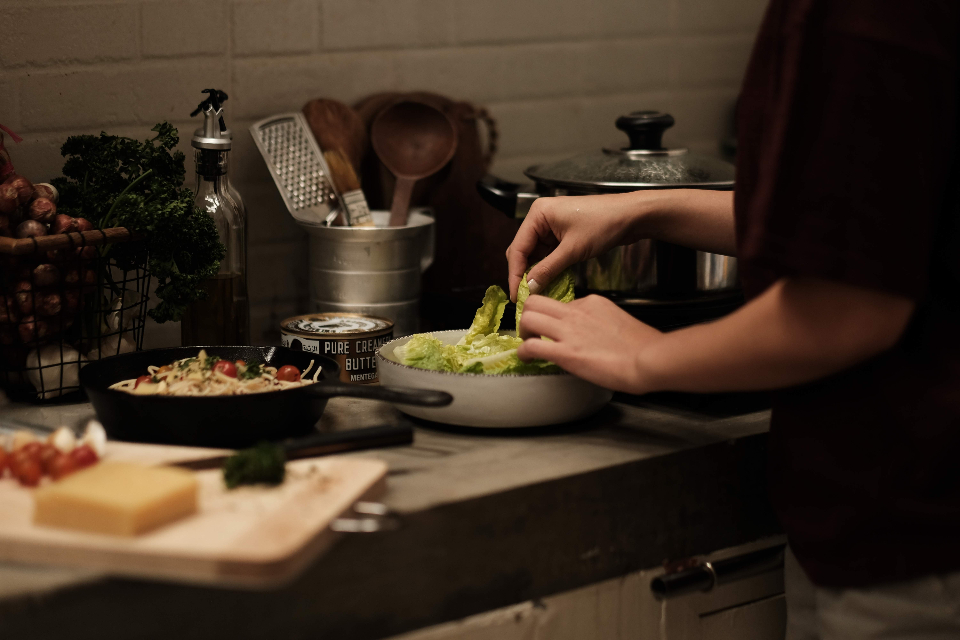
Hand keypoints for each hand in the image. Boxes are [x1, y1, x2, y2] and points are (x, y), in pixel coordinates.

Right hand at [505, 193, 642, 301]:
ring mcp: (551, 226)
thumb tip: (528, 288)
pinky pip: (547, 254)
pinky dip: (546, 268)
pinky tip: (547, 283)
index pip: (518, 248)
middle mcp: (540, 218)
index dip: (515, 274)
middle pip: (522, 250)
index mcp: (538, 214)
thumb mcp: (573, 250)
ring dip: (535, 273)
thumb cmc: (603, 225)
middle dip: (522, 274)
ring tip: (535, 293)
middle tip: (523, 297)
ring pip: (534, 254)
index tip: (516, 296)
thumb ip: (548, 269)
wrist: (631, 216)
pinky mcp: (562, 234)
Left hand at [517, 294, 662, 393]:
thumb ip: (601, 322)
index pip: (562, 303)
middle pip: (536, 302)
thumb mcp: (618, 321)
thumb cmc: (643, 346)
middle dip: (529, 316)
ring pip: (528, 318)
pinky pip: (531, 346)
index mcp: (592, 302)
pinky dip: (523, 352)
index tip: (554, 329)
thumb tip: (591, 334)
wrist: (648, 359)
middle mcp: (576, 312)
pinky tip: (526, 359)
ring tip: (528, 345)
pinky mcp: (565, 352)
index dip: (555, 318)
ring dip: (523, 333)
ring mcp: (569, 331)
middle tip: (532, 332)